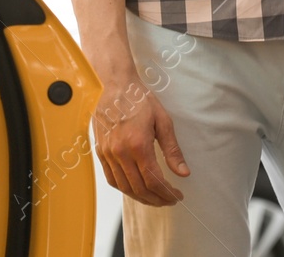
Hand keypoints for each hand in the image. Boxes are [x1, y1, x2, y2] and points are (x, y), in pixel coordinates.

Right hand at [91, 75, 191, 205]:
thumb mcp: (162, 120)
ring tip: (155, 198)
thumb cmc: (138, 98)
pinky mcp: (100, 152)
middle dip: (157, 199)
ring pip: (125, 187)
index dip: (167, 193)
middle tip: (169, 200)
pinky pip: (112, 179)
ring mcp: (108, 153)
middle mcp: (120, 152)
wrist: (112, 84)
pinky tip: (135, 188)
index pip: (154, 180)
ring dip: (141, 197)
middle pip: (139, 188)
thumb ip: (172, 150)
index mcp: (138, 144)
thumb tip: (183, 172)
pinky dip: (124, 189)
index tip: (177, 195)